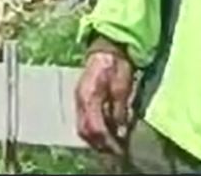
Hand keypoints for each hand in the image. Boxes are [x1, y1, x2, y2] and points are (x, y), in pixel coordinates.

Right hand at [74, 40, 134, 154]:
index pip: (96, 128)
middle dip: (100, 144)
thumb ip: (120, 110)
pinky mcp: (80, 99)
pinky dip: (92, 130)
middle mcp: (79, 101)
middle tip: (116, 150)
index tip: (120, 149)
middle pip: (85, 131)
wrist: (106, 49)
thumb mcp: (122, 88)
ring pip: (81, 128)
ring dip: (95, 139)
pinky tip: (105, 132)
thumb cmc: (116, 66)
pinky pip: (82, 120)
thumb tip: (120, 131)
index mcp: (89, 97)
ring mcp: (77, 100)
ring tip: (110, 143)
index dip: (108, 142)